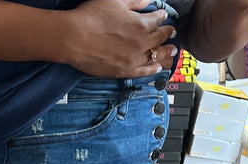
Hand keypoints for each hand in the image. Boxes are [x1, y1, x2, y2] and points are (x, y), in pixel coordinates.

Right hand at [62, 0, 176, 77]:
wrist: (74, 38)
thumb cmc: (91, 17)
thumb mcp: (115, 0)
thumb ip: (134, 1)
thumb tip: (148, 1)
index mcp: (141, 24)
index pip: (158, 20)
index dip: (162, 17)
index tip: (163, 16)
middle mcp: (141, 43)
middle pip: (160, 39)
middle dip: (168, 35)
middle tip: (172, 34)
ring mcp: (133, 59)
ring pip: (156, 57)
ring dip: (166, 54)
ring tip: (171, 52)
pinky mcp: (124, 72)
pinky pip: (144, 72)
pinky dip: (153, 69)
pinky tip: (158, 67)